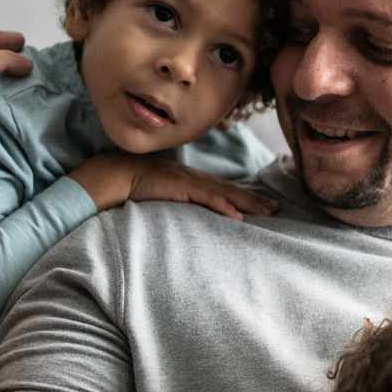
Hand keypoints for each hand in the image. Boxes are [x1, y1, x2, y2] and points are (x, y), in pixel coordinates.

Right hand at [69, 153, 277, 218]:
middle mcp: (193, 178)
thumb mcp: (161, 194)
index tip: (263, 205)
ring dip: (247, 203)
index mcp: (189, 180)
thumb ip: (176, 202)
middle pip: (230, 190)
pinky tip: (237, 217)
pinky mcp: (179, 188)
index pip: (223, 190)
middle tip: (277, 209)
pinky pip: (205, 199)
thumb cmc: (133, 186)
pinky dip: (222, 207)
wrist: (114, 174)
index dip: (244, 197)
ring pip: (224, 193)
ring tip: (267, 212)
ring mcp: (188, 181)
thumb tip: (187, 217)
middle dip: (254, 200)